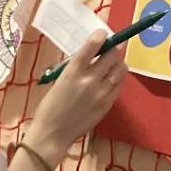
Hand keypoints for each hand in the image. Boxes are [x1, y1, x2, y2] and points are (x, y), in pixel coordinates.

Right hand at [27, 32, 127, 161]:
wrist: (52, 134)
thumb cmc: (50, 107)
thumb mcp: (58, 80)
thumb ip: (76, 66)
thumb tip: (92, 51)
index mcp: (73, 71)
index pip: (94, 44)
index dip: (101, 35)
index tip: (101, 35)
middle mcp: (89, 80)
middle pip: (113, 53)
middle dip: (113, 47)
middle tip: (110, 48)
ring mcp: (101, 92)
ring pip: (121, 67)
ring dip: (118, 62)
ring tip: (111, 64)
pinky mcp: (107, 104)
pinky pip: (120, 83)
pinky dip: (118, 77)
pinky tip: (111, 78)